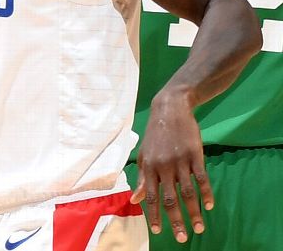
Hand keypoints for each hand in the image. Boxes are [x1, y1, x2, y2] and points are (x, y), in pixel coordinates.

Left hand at [131, 92, 212, 243]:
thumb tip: (135, 199)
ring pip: (187, 192)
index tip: (158, 231)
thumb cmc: (156, 136)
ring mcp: (180, 161)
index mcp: (148, 167)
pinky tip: (210, 206)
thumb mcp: (144, 155)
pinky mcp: (195, 155)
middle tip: (182, 238)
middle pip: (169, 198)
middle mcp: (163, 166)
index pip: (150, 196)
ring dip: (194, 212)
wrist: (170, 109)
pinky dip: (206, 193)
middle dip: (175, 220)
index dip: (153, 214)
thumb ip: (141, 178)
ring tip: (199, 228)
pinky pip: (202, 178)